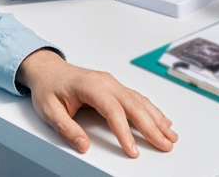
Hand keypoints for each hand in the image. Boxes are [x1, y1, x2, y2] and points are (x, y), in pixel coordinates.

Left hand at [15, 49, 176, 157]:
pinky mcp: (115, 87)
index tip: (132, 150)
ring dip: (157, 119)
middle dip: (151, 127)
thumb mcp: (49, 110)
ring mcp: (112, 83)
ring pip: (140, 101)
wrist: (48, 69)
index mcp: (90, 86)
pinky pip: (137, 98)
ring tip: (170, 136)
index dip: (124, 131)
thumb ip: (66, 129)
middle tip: (164, 144)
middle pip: (133, 106)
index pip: (112, 110)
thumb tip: (83, 145)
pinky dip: (152, 110)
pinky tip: (162, 120)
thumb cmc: (49, 87)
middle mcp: (106, 82)